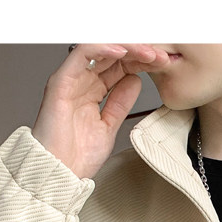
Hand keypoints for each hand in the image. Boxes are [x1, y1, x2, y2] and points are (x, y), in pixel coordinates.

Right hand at [31, 43, 170, 178]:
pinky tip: (122, 52)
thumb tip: (135, 81)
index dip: (141, 62)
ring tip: (147, 53)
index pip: (119, 67)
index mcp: (91, 92)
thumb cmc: (76, 158)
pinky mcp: (61, 82)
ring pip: (99, 49)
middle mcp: (80, 82)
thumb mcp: (109, 126)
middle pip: (112, 55)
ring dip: (126, 48)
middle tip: (160, 56)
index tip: (161, 65)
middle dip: (138, 53)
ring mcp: (71, 80)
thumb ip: (120, 103)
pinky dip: (102, 48)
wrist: (59, 173)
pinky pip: (81, 54)